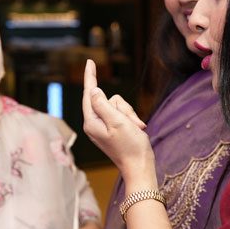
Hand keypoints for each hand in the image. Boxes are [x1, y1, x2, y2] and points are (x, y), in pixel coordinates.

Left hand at [82, 60, 154, 184]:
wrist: (140, 166)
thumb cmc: (130, 146)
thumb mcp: (117, 122)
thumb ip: (104, 104)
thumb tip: (93, 91)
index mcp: (91, 122)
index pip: (89, 93)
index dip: (91, 77)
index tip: (90, 61)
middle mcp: (94, 123)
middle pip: (108, 100)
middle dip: (123, 107)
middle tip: (132, 123)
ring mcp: (103, 127)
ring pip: (118, 106)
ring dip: (129, 114)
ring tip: (135, 128)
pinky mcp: (112, 129)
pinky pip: (122, 114)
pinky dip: (131, 120)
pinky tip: (137, 129)